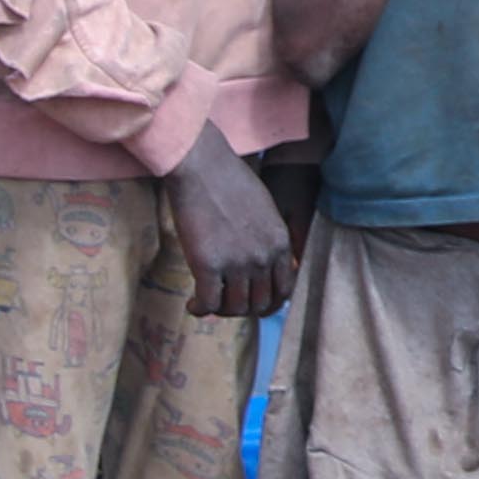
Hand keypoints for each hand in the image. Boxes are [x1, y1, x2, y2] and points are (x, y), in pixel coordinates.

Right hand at [165, 139, 298, 324]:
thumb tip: (263, 264)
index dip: (269, 301)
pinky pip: (209, 303)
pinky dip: (200, 309)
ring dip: (221, 310)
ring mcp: (237, 263)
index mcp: (280, 243)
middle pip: (260, 304)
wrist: (202, 167)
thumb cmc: (229, 181)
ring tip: (208, 302)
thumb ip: (268, 238)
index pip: (285, 290)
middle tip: (226, 302)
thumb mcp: (265, 210)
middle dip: (243, 308)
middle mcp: (263, 257)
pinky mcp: (208, 265)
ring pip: (236, 308)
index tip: (253, 300)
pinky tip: (192, 305)